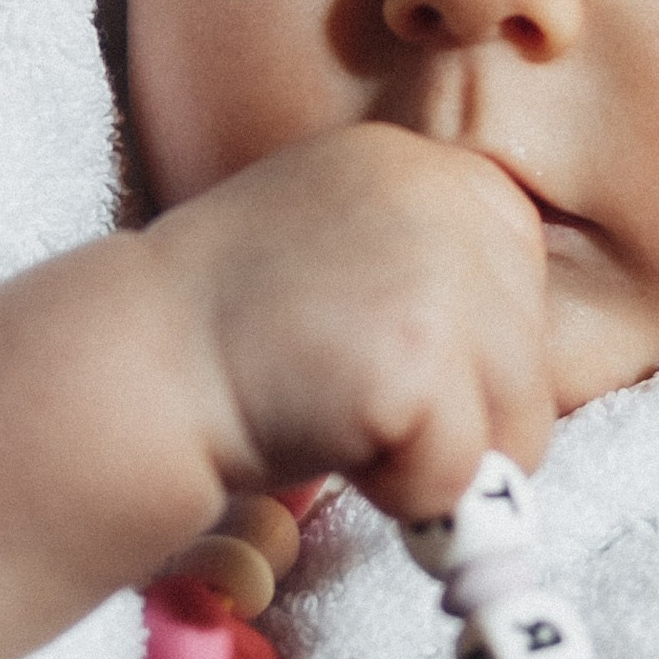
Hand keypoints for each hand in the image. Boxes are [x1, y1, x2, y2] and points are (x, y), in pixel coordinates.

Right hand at [145, 123, 551, 526]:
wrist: (126, 371)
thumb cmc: (230, 333)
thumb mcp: (343, 248)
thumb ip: (436, 273)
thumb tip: (526, 379)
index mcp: (427, 163)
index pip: (521, 281)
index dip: (460, 348)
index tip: (369, 351)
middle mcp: (442, 196)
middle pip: (532, 358)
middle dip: (458, 412)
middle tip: (345, 394)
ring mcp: (437, 275)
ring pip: (516, 426)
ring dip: (433, 458)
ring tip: (335, 413)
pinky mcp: (419, 361)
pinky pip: (459, 477)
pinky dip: (402, 495)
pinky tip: (326, 439)